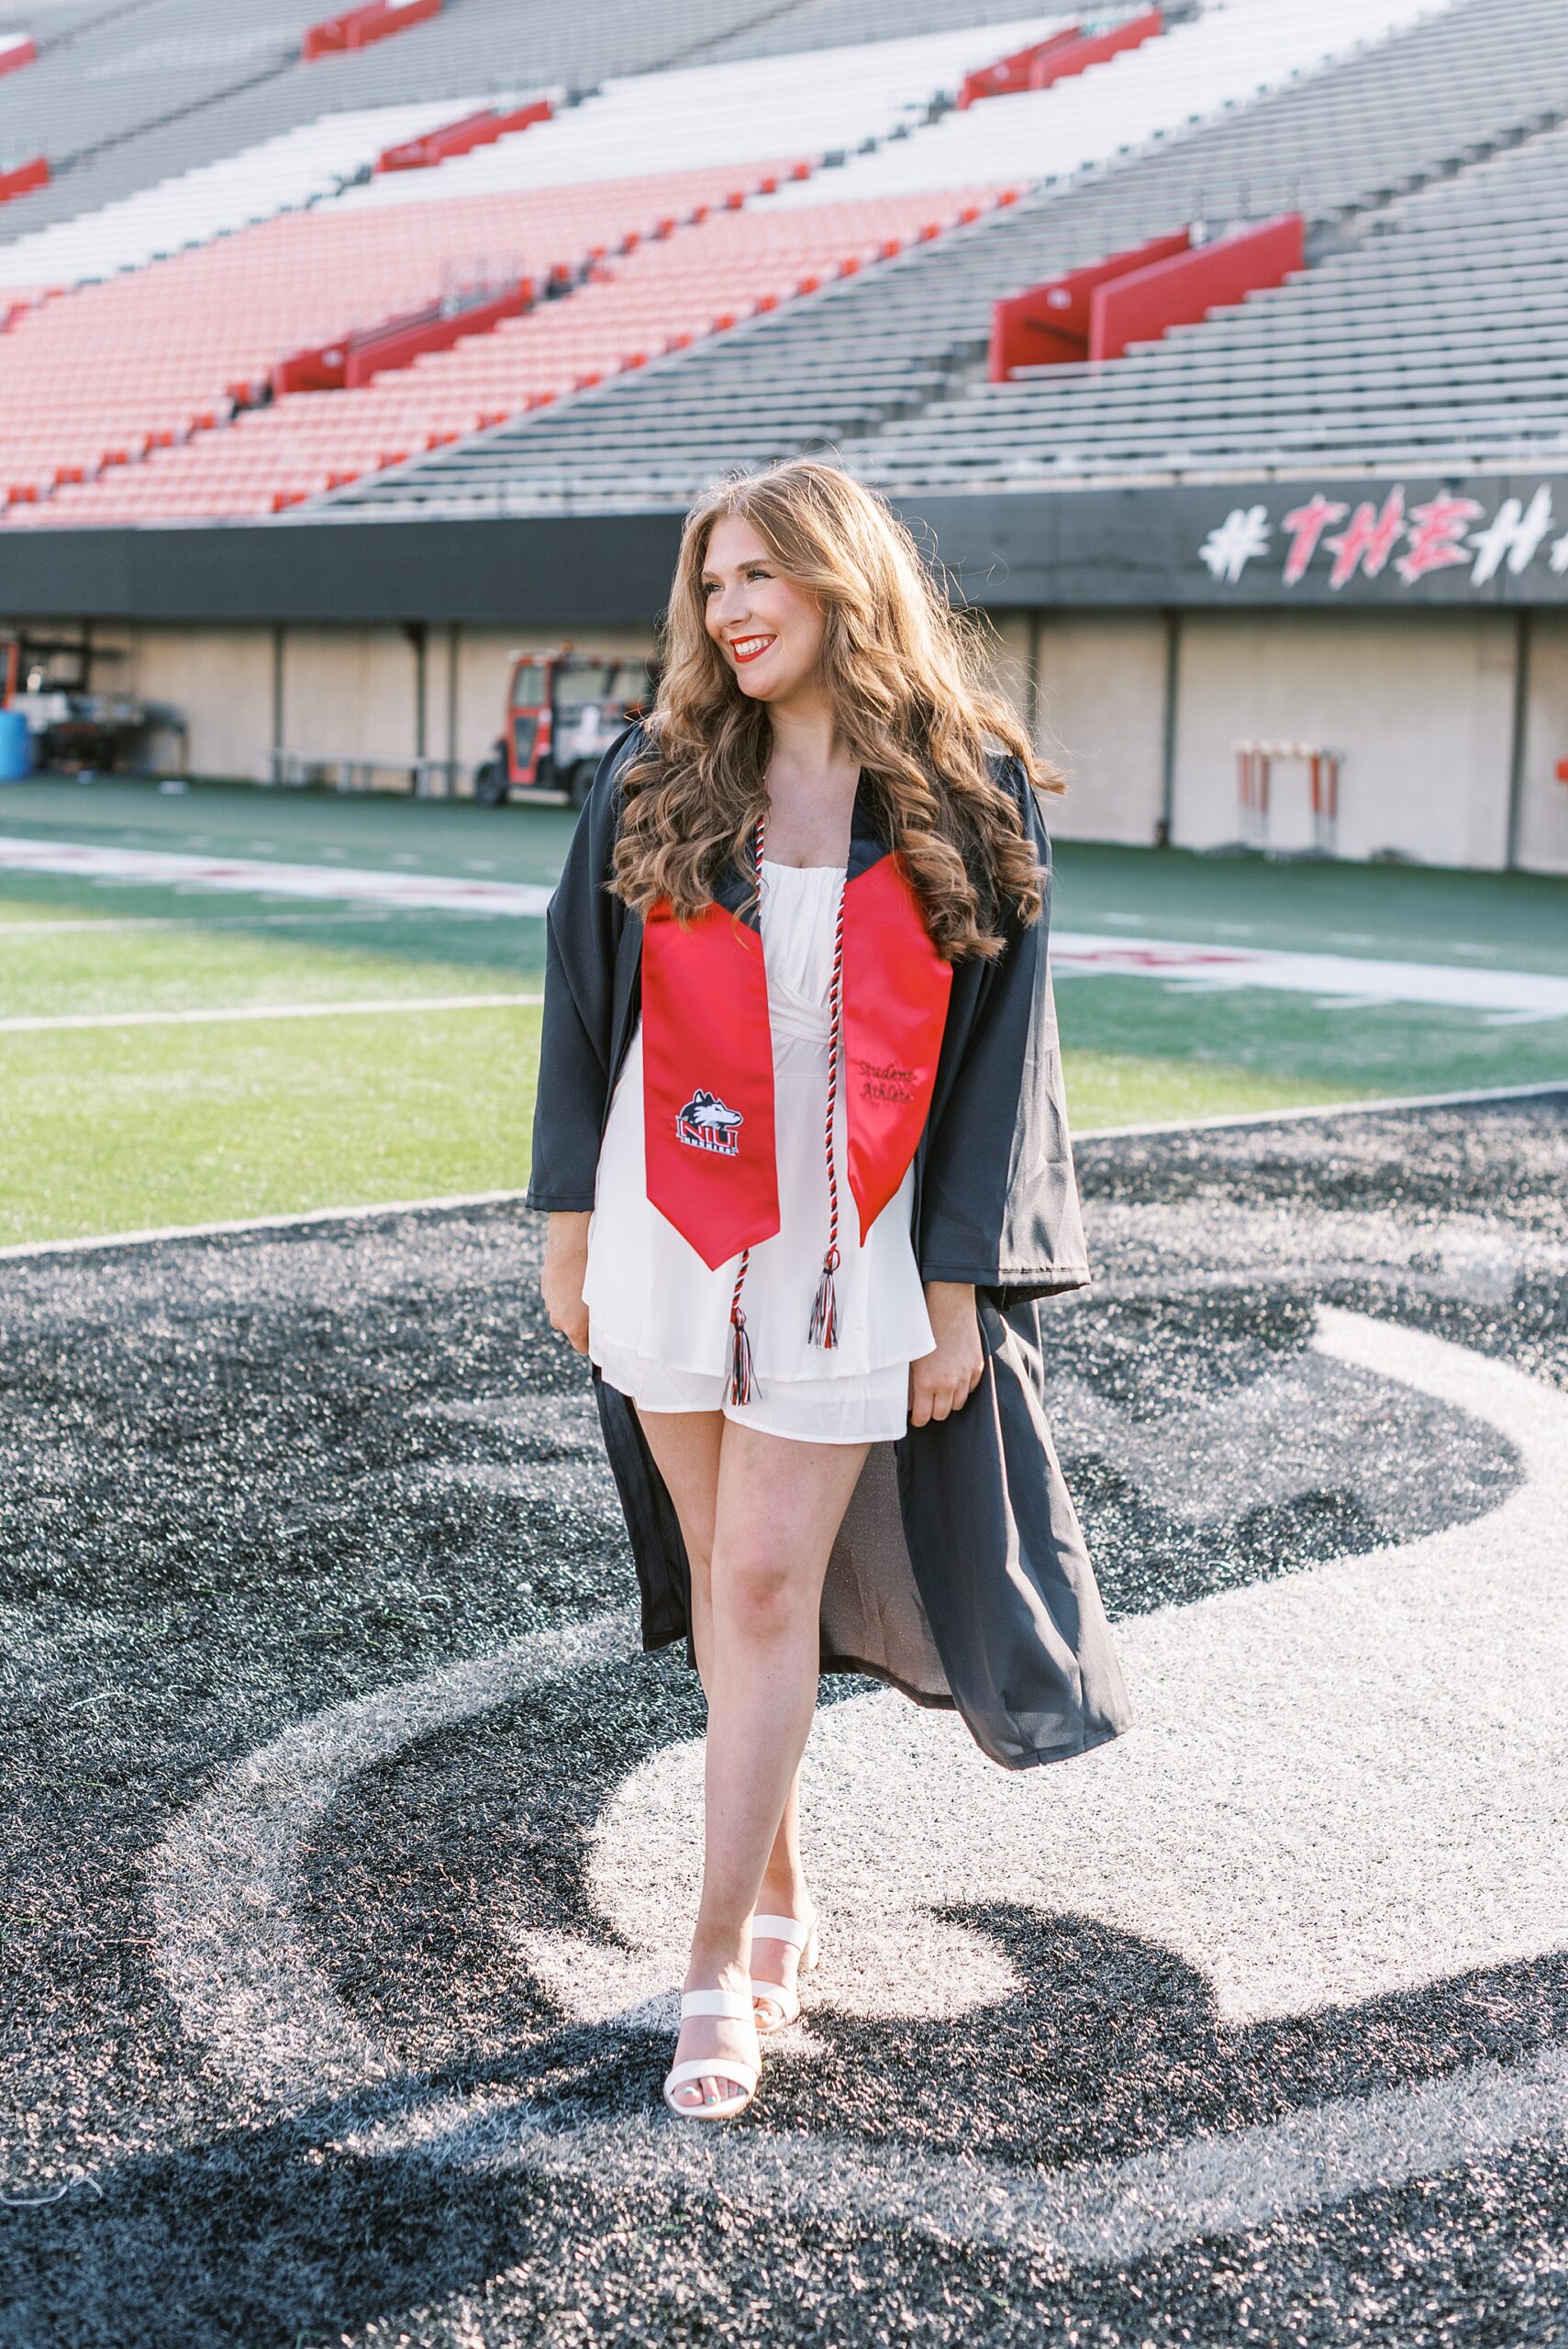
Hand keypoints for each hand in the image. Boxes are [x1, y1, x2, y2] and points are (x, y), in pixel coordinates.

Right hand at [542, 1211, 591, 1353]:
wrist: (570, 1247)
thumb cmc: (592, 1275)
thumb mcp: (602, 1301)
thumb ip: (599, 1319)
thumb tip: (604, 1327)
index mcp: (573, 1327)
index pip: (582, 1348)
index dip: (592, 1343)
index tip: (601, 1337)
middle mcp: (558, 1320)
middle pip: (572, 1328)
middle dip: (583, 1321)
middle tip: (597, 1306)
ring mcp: (549, 1305)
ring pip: (564, 1312)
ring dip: (573, 1305)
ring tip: (585, 1288)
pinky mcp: (545, 1290)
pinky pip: (558, 1298)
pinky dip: (565, 1293)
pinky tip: (575, 1279)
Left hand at [908, 1282, 982, 1426]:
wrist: (949, 1305)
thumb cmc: (924, 1327)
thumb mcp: (911, 1357)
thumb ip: (911, 1383)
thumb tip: (910, 1402)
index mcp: (926, 1382)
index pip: (924, 1416)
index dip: (918, 1420)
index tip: (917, 1418)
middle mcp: (947, 1383)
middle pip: (942, 1414)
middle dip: (933, 1410)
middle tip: (927, 1403)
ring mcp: (965, 1376)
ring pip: (958, 1404)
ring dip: (949, 1400)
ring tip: (941, 1390)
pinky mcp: (977, 1367)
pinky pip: (971, 1388)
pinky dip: (963, 1387)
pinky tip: (954, 1377)